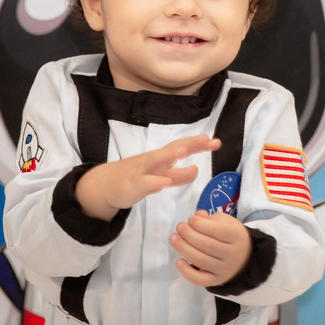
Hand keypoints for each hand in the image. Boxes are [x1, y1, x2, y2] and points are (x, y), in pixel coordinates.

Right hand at [76, 134, 220, 220]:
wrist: (108, 184)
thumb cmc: (138, 177)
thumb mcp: (161, 176)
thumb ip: (179, 175)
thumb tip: (196, 169)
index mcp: (162, 158)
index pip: (183, 147)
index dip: (199, 144)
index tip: (217, 142)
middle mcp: (154, 160)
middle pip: (173, 149)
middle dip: (190, 144)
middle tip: (207, 139)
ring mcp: (142, 171)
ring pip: (157, 160)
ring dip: (169, 155)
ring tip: (183, 152)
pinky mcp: (132, 185)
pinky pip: (144, 183)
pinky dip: (153, 182)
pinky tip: (163, 182)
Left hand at [172, 209, 251, 286]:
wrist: (244, 257)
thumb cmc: (229, 236)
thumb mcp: (225, 222)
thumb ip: (210, 219)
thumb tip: (197, 216)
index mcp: (237, 236)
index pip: (218, 230)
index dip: (200, 224)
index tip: (190, 219)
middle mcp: (233, 254)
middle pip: (207, 245)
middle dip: (189, 234)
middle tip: (179, 227)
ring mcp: (225, 269)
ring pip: (201, 261)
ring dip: (183, 248)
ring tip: (174, 238)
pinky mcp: (216, 280)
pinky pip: (199, 280)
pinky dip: (186, 272)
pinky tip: (179, 261)